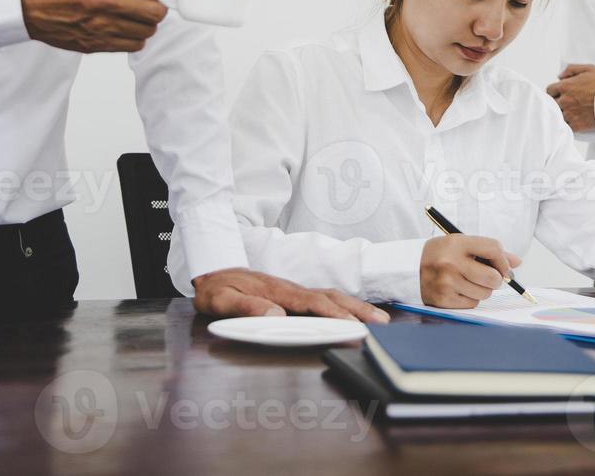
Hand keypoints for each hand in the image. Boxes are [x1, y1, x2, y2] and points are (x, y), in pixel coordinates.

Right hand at [20, 0, 171, 53]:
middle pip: (157, 11)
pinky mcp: (96, 44)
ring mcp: (101, 25)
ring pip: (148, 31)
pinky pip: (133, 45)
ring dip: (146, 22)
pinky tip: (125, 26)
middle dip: (158, 5)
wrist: (27, 5)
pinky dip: (135, 37)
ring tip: (135, 14)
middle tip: (150, 0)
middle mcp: (106, 0)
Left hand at [191, 268, 389, 322]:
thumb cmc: (218, 288)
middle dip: (357, 310)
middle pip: (330, 297)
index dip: (334, 314)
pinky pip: (323, 299)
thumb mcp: (223, 299)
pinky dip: (343, 305)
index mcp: (277, 291)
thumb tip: (276, 316)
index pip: (312, 303)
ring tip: (378, 320)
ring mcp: (293, 291)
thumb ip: (247, 307)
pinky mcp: (293, 295)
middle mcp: (290, 289)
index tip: (353, 325)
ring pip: (330, 296)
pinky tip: (354, 314)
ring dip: (354, 307)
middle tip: (381, 323)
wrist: (213, 270)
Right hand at [420, 235, 521, 308]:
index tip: (502, 266)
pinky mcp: (443, 299)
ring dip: (482, 289)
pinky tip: (459, 289)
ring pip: (485, 293)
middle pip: (493, 277)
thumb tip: (516, 263)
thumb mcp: (460, 244)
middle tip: (488, 276)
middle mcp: (451, 263)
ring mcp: (446, 283)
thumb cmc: (440, 254)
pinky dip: (470, 298)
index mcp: (457, 243)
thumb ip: (488, 251)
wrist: (409, 267)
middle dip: (496, 279)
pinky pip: (472, 303)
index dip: (503, 260)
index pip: (494, 248)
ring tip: (468, 281)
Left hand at [545, 63, 594, 132]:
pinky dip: (570, 124)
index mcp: (565, 86)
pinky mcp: (577, 126)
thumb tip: (559, 76)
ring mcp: (570, 114)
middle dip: (558, 102)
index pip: (549, 90)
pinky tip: (576, 120)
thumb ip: (571, 69)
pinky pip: (567, 126)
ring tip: (574, 111)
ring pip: (559, 116)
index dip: (555, 92)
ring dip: (564, 113)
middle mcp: (565, 101)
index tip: (560, 93)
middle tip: (568, 102)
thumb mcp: (589, 69)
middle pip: (552, 103)